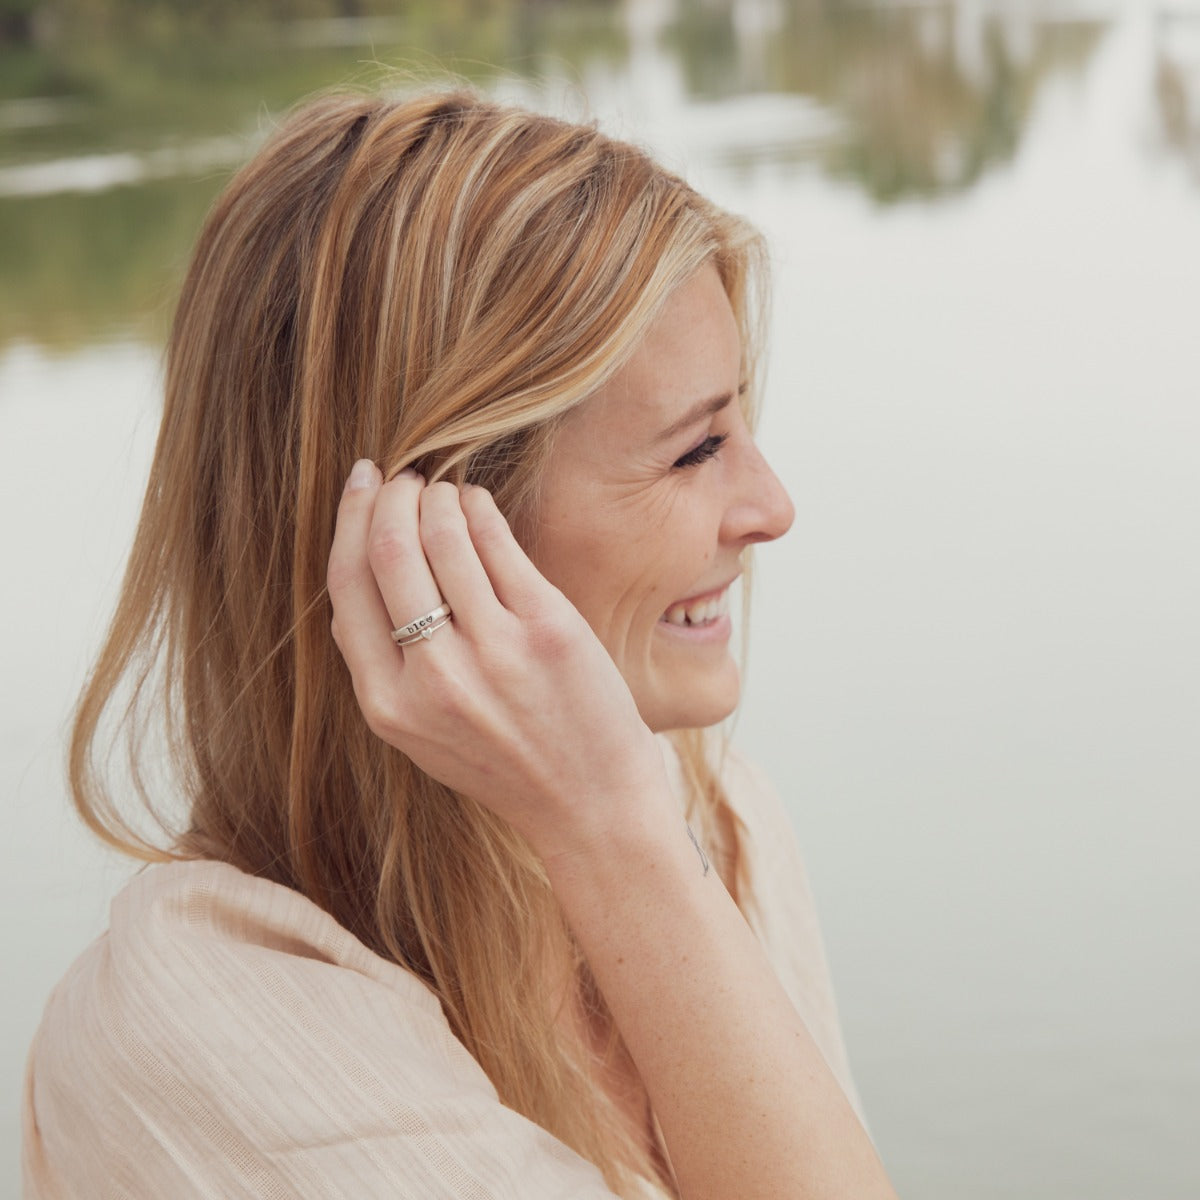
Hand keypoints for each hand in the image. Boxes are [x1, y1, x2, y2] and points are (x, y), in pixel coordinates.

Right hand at [326, 461, 670, 862]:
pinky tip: (477, 503)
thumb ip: (385, 663)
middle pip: (388, 551)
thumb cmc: (504, 761)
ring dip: (436, 496)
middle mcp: (433, 680)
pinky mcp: (547, 630)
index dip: (349, 521)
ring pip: (442, 536)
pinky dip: (479, 509)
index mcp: (388, 707)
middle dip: (390, 496)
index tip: (360, 486)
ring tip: (441, 489)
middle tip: (402, 477)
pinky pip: (498, 543)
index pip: (346, 587)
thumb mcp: (421, 733)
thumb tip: (363, 563)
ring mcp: (492, 653)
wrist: (589, 803)